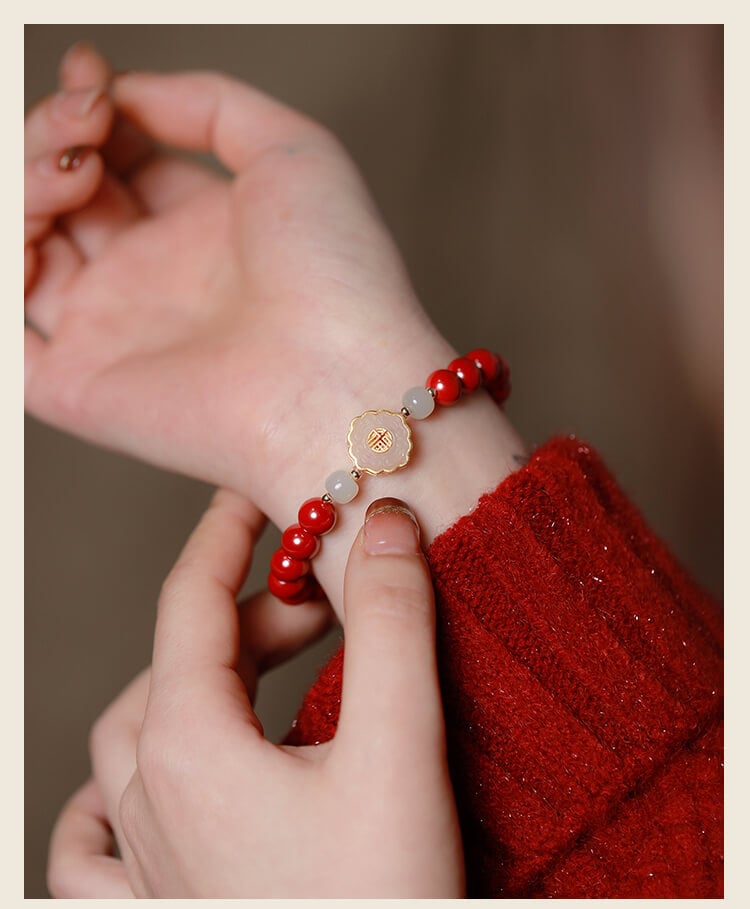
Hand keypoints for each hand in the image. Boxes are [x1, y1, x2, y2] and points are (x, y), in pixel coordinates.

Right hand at [25, 43, 449, 495]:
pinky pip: (3, 334)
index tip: (92, 75)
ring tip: (78, 166)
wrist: (338, 384)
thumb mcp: (296, 154)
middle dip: (54, 135)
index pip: (116, 160)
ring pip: (21, 250)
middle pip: (62, 196)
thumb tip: (130, 94)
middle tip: (86, 117)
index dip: (91, 110)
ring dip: (26, 186)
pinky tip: (27, 233)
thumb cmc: (339, 278)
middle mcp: (150, 282)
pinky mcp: (78, 387)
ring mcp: (110, 334)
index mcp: (198, 232)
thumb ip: (212, 106)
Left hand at [47, 491, 464, 896]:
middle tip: (324, 606)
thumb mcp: (398, 748)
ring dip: (195, 683)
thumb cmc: (384, 903)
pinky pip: (96, 842)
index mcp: (190, 747)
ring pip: (134, 739)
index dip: (225, 534)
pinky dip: (113, 794)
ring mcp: (146, 864)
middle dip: (250, 617)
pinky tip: (139, 793)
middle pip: (177, 666)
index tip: (256, 495)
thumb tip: (384, 524)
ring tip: (260, 668)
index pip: (191, 600)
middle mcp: (149, 801)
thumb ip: (392, 623)